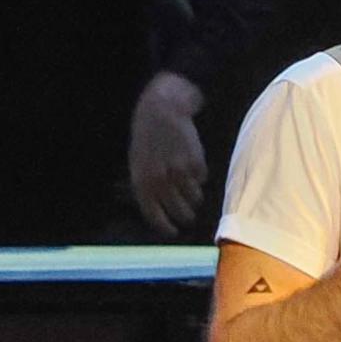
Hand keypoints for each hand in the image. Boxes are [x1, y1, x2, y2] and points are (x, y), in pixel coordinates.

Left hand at [127, 71, 209, 233]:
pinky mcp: (195, 162)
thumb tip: (158, 209)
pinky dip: (200, 176)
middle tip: (189, 216)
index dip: (166, 226)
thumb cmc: (147, 137)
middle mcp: (160, 181)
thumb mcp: (138, 162)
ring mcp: (178, 172)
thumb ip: (146, 186)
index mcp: (142, 182)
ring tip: (193, 190)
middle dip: (186, 216)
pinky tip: (194, 166)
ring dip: (195, 197)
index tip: (174, 231)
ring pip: (194, 198)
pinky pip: (202, 179)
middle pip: (179, 211)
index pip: (155, 216)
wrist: (161, 110)